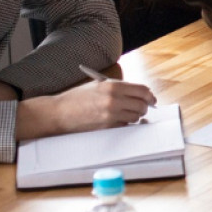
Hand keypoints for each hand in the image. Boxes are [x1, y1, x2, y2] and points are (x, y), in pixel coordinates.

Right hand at [16, 79, 155, 139]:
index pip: (142, 90)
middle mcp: (114, 100)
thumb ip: (119, 88)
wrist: (60, 112)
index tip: (151, 98)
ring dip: (135, 115)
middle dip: (144, 106)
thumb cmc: (78, 97)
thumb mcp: (99, 85)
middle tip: (142, 107)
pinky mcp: (107, 126)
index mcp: (113, 86)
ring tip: (126, 112)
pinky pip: (125, 125)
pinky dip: (125, 123)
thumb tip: (139, 93)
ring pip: (135, 116)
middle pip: (142, 104)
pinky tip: (117, 119)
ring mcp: (111, 114)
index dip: (149, 95)